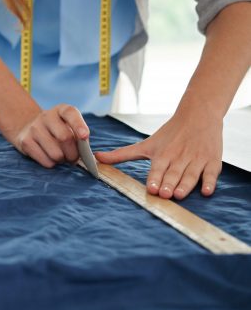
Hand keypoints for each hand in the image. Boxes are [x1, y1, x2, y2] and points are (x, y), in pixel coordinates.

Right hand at [13, 104, 89, 167]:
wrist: (28, 127)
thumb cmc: (56, 130)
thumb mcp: (68, 126)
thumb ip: (79, 136)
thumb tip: (86, 155)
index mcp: (61, 110)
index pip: (70, 113)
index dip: (78, 125)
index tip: (84, 136)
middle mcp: (46, 116)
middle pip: (65, 138)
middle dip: (74, 153)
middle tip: (74, 158)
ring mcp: (34, 128)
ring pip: (56, 153)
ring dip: (62, 160)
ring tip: (61, 157)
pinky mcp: (25, 141)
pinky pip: (45, 161)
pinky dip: (52, 164)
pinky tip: (50, 158)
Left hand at [95, 112, 222, 199]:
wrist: (198, 114)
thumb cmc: (169, 134)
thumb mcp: (145, 144)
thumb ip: (121, 155)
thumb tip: (96, 158)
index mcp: (162, 154)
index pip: (157, 169)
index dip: (155, 179)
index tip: (152, 188)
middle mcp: (178, 157)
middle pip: (173, 173)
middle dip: (169, 184)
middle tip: (165, 194)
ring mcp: (196, 159)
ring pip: (191, 175)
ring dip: (186, 185)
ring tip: (179, 195)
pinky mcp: (212, 161)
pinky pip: (212, 173)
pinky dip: (210, 182)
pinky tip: (207, 191)